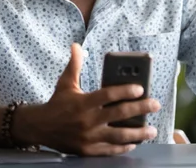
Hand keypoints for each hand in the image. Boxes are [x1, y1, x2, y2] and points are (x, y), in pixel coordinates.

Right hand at [12, 43, 160, 155]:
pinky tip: (134, 143)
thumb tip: (76, 45)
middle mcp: (87, 120)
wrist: (40, 128)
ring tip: (152, 130)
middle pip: (119, 114)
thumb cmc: (57, 103)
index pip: (108, 95)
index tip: (141, 89)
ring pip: (118, 136)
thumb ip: (74, 65)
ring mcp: (88, 137)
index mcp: (83, 102)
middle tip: (155, 105)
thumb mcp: (65, 83)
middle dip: (140, 109)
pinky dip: (123, 147)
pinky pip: (110, 150)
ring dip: (138, 133)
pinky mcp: (88, 150)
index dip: (125, 91)